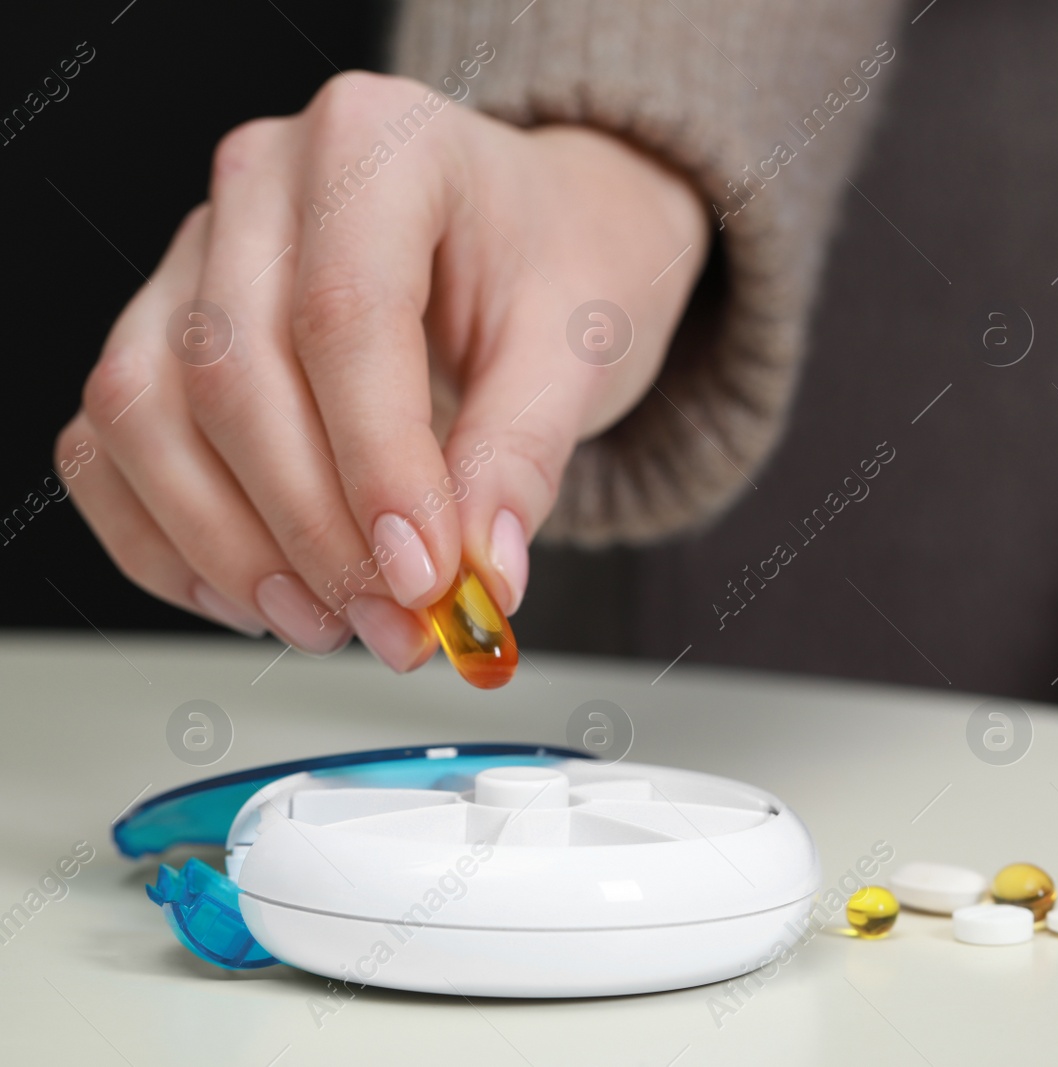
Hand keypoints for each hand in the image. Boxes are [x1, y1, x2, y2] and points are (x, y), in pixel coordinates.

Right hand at [56, 72, 707, 669]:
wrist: (538, 233)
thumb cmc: (558, 259)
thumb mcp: (579, 345)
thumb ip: (524, 456)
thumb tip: (477, 575)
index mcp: (377, 142)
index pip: (343, 314)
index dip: (375, 464)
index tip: (423, 575)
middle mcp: (263, 182)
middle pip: (232, 370)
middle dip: (311, 528)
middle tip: (394, 623)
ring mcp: (193, 251)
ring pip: (145, 411)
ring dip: (227, 547)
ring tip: (331, 621)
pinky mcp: (160, 328)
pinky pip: (109, 445)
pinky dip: (165, 541)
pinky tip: (255, 596)